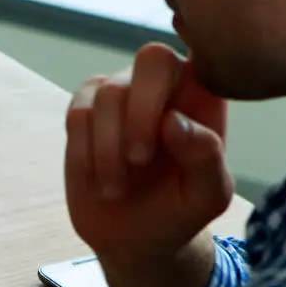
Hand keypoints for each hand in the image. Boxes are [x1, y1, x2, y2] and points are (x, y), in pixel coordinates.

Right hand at [66, 42, 233, 265]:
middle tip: (139, 160)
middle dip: (141, 111)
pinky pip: (77, 117)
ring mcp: (120, 92)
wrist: (134, 237)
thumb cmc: (180, 210)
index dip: (195, 62)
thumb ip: (205, 158)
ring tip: (116, 189)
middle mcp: (164, 82)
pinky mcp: (83, 111)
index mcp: (204, 93)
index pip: (205, 49)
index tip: (180, 115)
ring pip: (107, 95)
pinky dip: (84, 154)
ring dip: (108, 149)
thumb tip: (173, 121)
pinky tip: (97, 180)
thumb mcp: (207, 196)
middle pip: (151, 59)